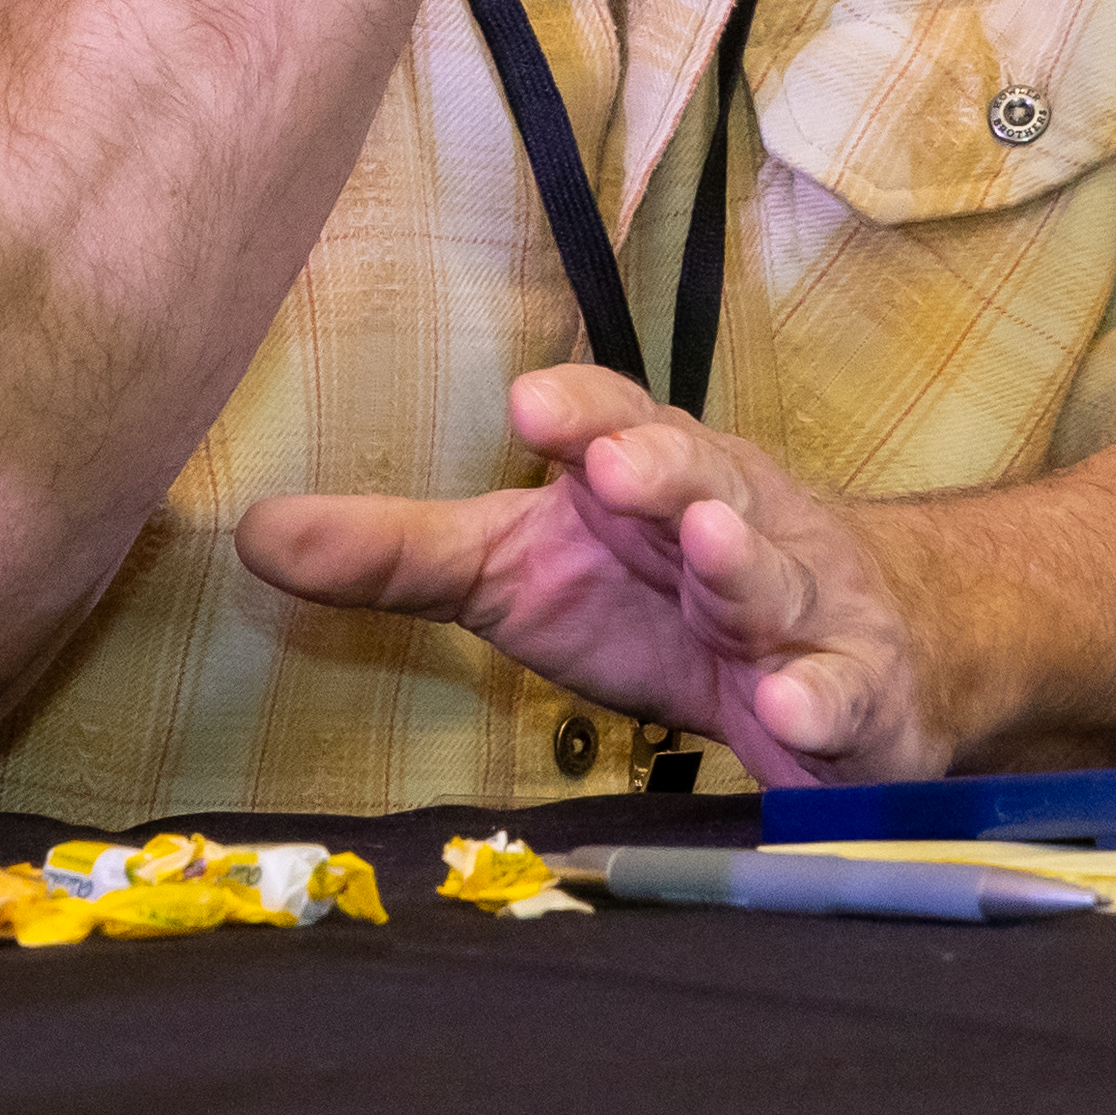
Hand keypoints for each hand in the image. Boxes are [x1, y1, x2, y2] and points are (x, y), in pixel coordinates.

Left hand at [236, 367, 942, 785]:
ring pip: (775, 577)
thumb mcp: (523, 572)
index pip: (618, 421)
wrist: (863, 647)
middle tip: (618, 466)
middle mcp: (732, 521)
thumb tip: (252, 532)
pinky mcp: (858, 696)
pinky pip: (847, 694)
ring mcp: (804, 607)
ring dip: (745, 562)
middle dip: (663, 468)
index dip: (583, 413)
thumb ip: (401, 557)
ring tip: (710, 548)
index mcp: (649, 479)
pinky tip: (795, 704)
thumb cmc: (661, 599)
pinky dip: (827, 697)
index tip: (531, 410)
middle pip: (704, 480)